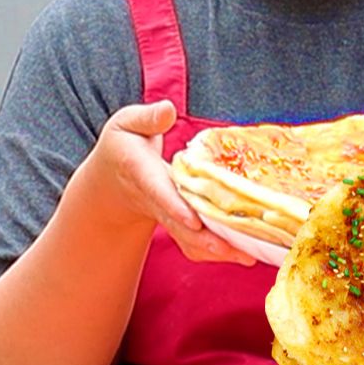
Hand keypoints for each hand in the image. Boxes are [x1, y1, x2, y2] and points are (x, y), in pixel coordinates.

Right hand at [75, 100, 255, 266]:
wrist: (113, 180)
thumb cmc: (123, 146)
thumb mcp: (126, 124)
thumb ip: (147, 118)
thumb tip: (169, 109)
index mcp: (142, 174)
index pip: (159, 192)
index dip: (175, 207)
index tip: (193, 220)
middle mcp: (156, 201)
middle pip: (181, 226)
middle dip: (207, 239)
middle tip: (237, 250)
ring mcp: (168, 217)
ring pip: (191, 240)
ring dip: (218, 250)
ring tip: (250, 255)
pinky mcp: (180, 225)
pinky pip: (197, 243)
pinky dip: (219, 251)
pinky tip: (247, 253)